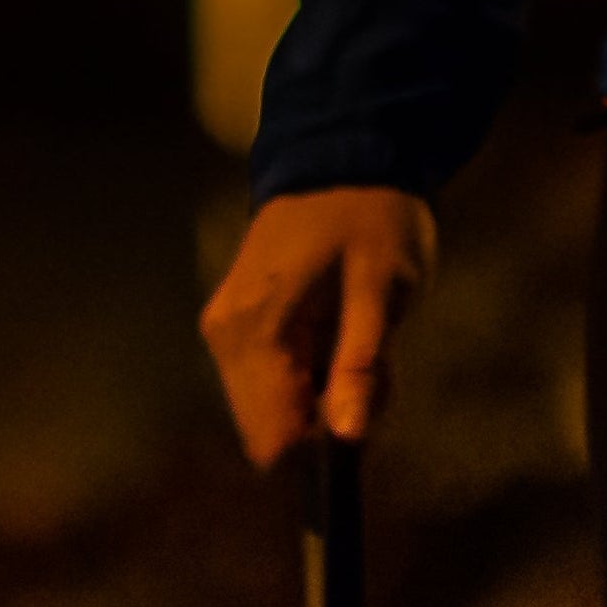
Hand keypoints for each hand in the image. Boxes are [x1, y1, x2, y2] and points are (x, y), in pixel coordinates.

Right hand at [198, 187, 439, 465]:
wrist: (341, 161)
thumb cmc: (370, 219)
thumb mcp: (383, 289)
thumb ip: (361, 366)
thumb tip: (345, 439)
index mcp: (256, 331)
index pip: (275, 440)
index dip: (325, 445)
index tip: (365, 409)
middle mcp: (225, 338)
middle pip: (273, 433)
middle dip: (328, 419)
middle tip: (371, 367)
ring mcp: (223, 334)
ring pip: (272, 414)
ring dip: (322, 399)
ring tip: (356, 343)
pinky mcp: (232, 331)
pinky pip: (269, 387)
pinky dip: (310, 379)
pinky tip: (336, 338)